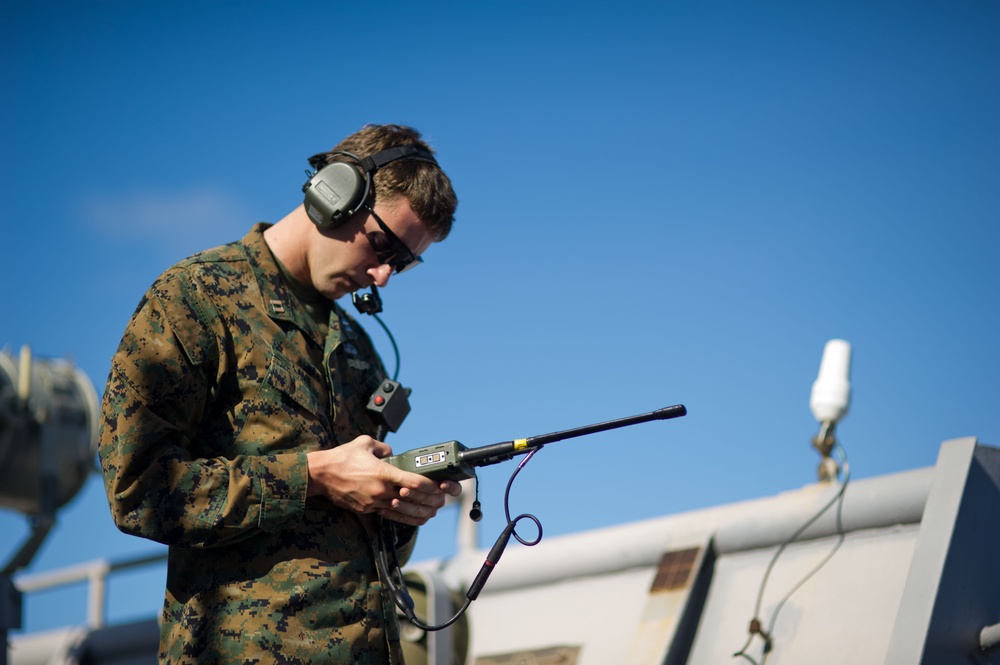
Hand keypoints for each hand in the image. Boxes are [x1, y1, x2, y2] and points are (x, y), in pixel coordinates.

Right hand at [306, 435, 461, 526]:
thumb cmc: (341, 457)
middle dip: (431, 501)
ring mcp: (373, 502)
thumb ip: (384, 448)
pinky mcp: (366, 509)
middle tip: (443, 500)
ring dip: (421, 512)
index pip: (414, 482)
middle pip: (412, 499)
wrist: (320, 474)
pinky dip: (405, 517)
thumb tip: (392, 453)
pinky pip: (390, 514)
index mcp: (383, 472)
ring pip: (403, 510)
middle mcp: (381, 490)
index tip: (441, 486)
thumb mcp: (365, 443)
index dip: (431, 486)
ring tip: (434, 511)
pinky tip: (415, 518)